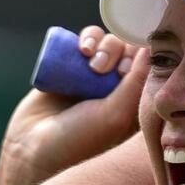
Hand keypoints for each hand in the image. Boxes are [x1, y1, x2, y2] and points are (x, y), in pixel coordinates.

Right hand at [2, 27, 148, 184]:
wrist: (34, 147)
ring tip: (88, 59)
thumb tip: (151, 49)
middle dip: (115, 51)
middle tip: (99, 69)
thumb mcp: (117, 114)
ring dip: (101, 43)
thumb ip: (136, 82)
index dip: (141, 57)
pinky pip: (86, 39)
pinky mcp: (72, 66)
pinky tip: (80, 49)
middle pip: (129, 49)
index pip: (151, 67)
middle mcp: (119, 87)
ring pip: (108, 41)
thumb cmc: (81, 139)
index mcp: (137, 101)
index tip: (124, 70)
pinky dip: (87, 37)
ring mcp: (95, 76)